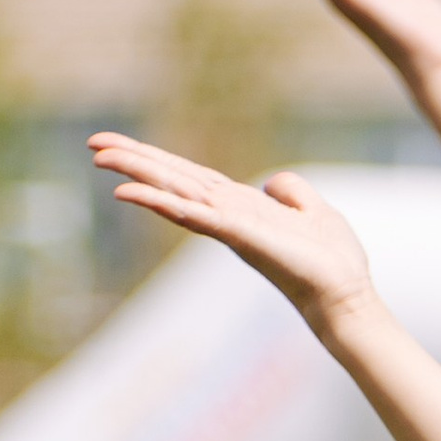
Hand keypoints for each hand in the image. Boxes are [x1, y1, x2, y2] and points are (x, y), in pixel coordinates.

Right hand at [88, 135, 375, 324]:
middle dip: (135, 161)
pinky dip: (162, 203)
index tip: (121, 145)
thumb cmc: (333, 262)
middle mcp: (228, 216)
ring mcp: (230, 227)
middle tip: (93, 144)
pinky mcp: (240, 237)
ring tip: (101, 159)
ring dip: (138, 176)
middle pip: (174, 181)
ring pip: (175, 194)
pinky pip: (195, 216)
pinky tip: (130, 193)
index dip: (158, 160)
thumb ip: (292, 192)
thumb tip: (274, 182)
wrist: (348, 296)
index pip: (191, 177)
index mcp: (241, 207)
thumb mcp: (314, 211)